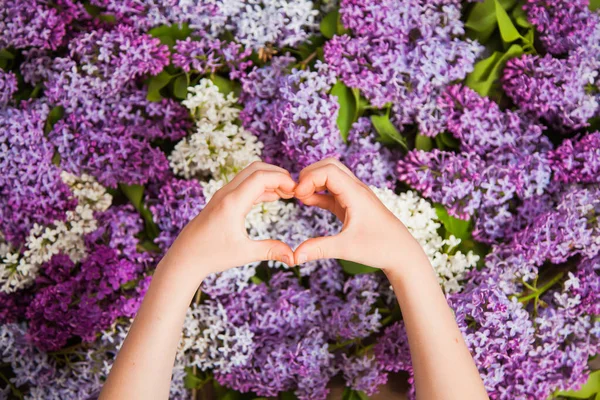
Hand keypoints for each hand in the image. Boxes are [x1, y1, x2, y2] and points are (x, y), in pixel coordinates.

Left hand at [159, 162, 295, 285]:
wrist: (185, 257)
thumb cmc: (212, 255)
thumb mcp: (244, 253)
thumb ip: (271, 251)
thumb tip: (294, 258)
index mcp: (233, 203)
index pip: (261, 177)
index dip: (282, 179)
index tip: (297, 191)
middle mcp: (227, 194)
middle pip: (256, 169)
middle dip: (278, 174)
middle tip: (295, 189)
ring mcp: (223, 195)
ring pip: (250, 175)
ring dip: (269, 179)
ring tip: (288, 194)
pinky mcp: (222, 200)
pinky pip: (244, 185)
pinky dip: (261, 187)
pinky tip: (274, 197)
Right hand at [293, 158, 420, 271]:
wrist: (402, 253)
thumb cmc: (380, 249)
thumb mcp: (346, 249)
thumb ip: (319, 249)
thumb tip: (294, 257)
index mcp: (356, 194)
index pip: (329, 170)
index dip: (309, 178)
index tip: (297, 195)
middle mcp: (356, 189)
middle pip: (329, 165)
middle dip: (309, 175)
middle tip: (295, 193)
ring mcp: (355, 195)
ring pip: (331, 175)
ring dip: (314, 181)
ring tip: (299, 198)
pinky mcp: (352, 204)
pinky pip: (332, 190)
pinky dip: (318, 192)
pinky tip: (307, 202)